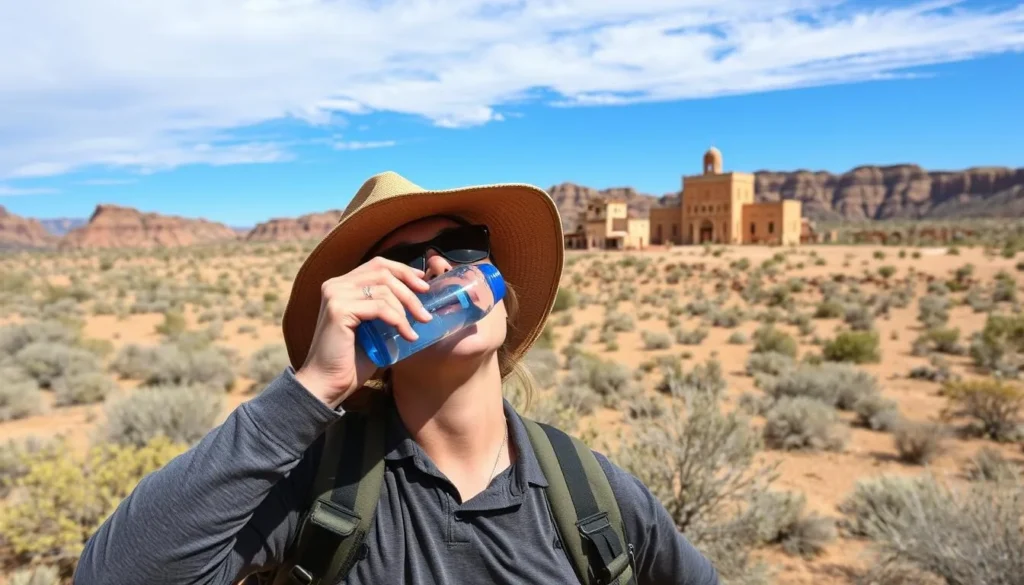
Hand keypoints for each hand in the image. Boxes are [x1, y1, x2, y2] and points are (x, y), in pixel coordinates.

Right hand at [295, 257, 433, 407]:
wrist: (328, 384)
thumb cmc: (352, 360)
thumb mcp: (374, 327)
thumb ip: (386, 308)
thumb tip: (418, 296)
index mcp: (341, 285)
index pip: (377, 264)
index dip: (403, 270)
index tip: (423, 283)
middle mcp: (335, 285)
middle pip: (382, 272)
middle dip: (410, 289)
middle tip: (426, 310)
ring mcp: (335, 295)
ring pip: (383, 289)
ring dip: (407, 308)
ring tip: (419, 326)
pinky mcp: (339, 310)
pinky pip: (379, 307)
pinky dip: (398, 320)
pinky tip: (408, 336)